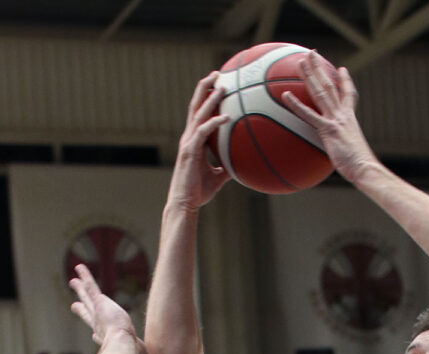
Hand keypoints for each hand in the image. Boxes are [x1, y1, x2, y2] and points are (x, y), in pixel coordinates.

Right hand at [69, 264, 147, 353]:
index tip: (93, 334)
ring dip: (81, 288)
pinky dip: (85, 277)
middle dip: (83, 309)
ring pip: (88, 297)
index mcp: (109, 340)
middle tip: (74, 305)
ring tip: (74, 280)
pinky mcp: (100, 303)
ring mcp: (98, 314)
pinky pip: (91, 287)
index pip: (100, 335)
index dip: (96, 333)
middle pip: (89, 315)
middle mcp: (100, 326)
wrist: (123, 350)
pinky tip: (80, 268)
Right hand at [167, 71, 232, 211]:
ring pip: (198, 114)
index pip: (199, 113)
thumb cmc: (199, 192)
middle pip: (196, 106)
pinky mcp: (190, 152)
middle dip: (205, 88)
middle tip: (217, 73)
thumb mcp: (218, 176)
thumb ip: (228, 166)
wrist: (186, 204)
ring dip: (210, 99)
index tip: (217, 83)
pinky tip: (227, 117)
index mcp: (194, 140)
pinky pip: (203, 132)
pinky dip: (214, 123)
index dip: (206, 97)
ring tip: (222, 86)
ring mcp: (188, 143)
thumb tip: (243, 164)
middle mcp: (189, 137)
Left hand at [281, 52, 378, 183]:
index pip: (348, 95)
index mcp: (350, 119)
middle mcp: (343, 115)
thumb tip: (342, 157)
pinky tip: (284, 95)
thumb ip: (344, 148)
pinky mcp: (328, 130)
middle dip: (320, 68)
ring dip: (309, 76)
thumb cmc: (361, 166)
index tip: (341, 69)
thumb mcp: (354, 154)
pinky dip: (296, 105)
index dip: (345, 81)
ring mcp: (335, 121)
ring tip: (300, 61)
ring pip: (321, 92)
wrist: (365, 168)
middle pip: (330, 85)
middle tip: (313, 54)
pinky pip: (309, 115)